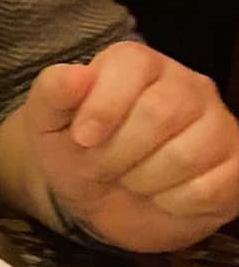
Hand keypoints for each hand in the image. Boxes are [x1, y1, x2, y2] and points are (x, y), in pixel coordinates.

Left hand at [11, 41, 238, 250]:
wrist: (103, 200)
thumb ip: (52, 93)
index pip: (132, 65)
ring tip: (132, 179)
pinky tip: (162, 196)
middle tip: (103, 166)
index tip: (82, 137)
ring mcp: (219, 124)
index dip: (103, 107)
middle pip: (161, 112)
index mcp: (138, 64)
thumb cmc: (77, 151)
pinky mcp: (237, 165)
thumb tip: (76, 74)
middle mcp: (187, 85)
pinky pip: (211, 188)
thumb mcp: (47, 124)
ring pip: (187, 154)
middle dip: (119, 152)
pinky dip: (174, 202)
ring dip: (144, 181)